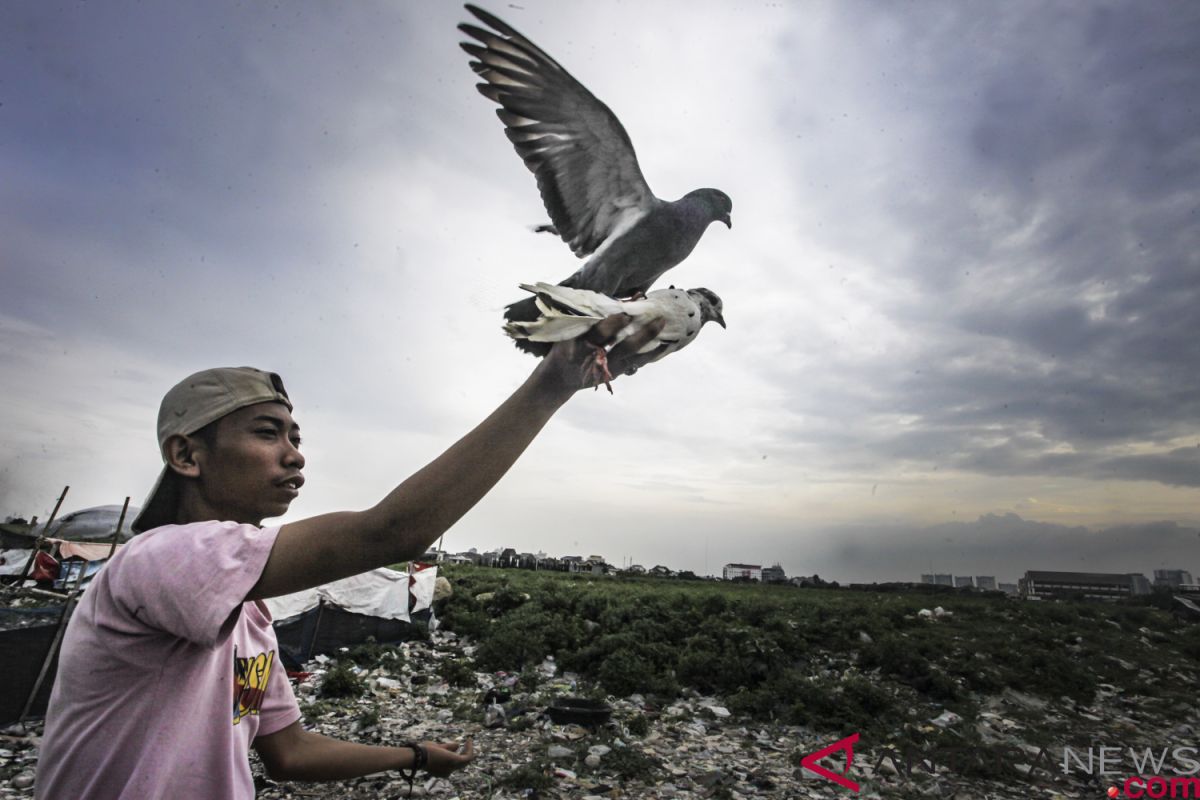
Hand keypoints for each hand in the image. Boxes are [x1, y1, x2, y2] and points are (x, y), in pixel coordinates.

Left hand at [421, 738, 474, 776]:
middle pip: (461, 764)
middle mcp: (448, 772)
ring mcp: (452, 768)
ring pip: (466, 761)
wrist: (418, 756)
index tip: (457, 745)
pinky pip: (467, 757)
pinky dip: (469, 749)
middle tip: (468, 744)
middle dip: (465, 754)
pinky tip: (469, 740)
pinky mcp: (455, 761)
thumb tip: (458, 745)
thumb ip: (447, 748)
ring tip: (469, 741)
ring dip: (469, 751)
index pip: (452, 765)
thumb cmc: (423, 752)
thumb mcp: (437, 749)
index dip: (457, 754)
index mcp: (441, 771)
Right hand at [533, 313, 667, 396]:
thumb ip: (589, 318)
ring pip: (632, 353)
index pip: (599, 333)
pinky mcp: (616, 372)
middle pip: (622, 346)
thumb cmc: (565, 346)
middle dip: (640, 333)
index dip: (613, 323)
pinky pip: (637, 361)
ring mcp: (608, 367)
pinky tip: (666, 342)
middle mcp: (596, 357)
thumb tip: (618, 299)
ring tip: (663, 323)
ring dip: (649, 338)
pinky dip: (651, 352)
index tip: (626, 311)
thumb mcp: (569, 332)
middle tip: (657, 318)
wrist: (560, 377)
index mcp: (580, 344)